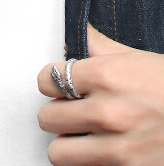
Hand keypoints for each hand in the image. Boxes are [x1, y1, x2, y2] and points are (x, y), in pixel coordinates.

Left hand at [36, 22, 163, 164]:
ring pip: (59, 153)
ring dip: (69, 144)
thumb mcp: (138, 58)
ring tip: (84, 135)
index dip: (51, 81)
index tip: (58, 84)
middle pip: (47, 118)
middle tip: (72, 110)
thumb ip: (100, 47)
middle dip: (57, 113)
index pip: (46, 80)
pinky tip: (103, 151)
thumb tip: (79, 32)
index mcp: (106, 76)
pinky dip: (90, 164)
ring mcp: (119, 149)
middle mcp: (108, 112)